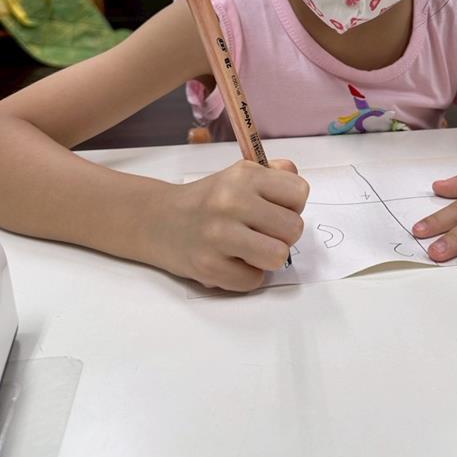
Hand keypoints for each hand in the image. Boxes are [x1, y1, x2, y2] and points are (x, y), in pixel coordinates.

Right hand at [152, 159, 307, 290]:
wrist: (157, 220)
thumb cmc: (208, 199)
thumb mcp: (239, 174)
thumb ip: (274, 175)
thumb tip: (295, 176)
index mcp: (244, 175)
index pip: (299, 192)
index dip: (293, 205)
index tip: (275, 209)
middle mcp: (231, 202)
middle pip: (294, 228)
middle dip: (283, 234)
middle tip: (262, 232)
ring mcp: (218, 235)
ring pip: (278, 256)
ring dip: (268, 257)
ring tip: (251, 249)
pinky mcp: (208, 267)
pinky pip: (253, 281)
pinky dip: (246, 275)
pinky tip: (231, 262)